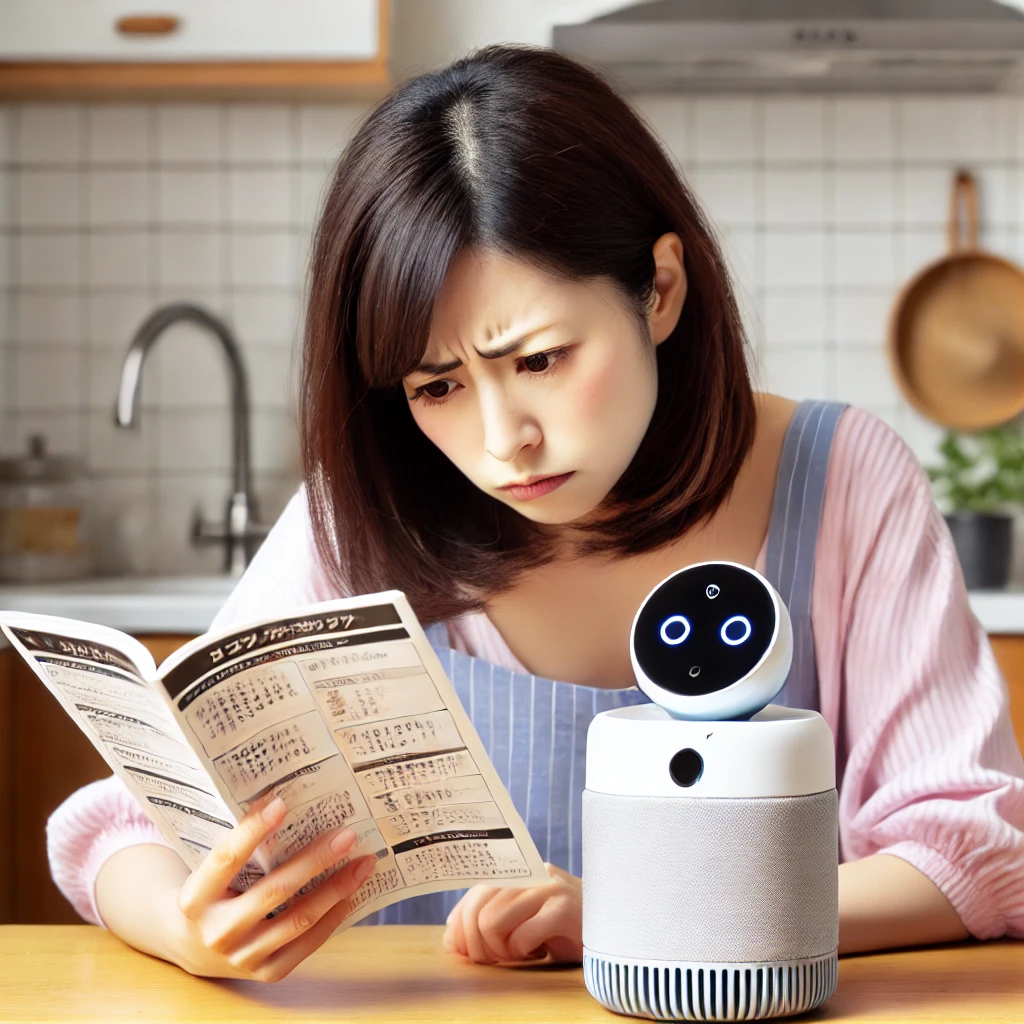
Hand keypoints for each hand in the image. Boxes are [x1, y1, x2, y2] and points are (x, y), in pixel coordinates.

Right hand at [168, 796, 375, 980]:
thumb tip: (287, 805)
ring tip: (362, 864)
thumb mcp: (211, 873)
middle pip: (274, 890)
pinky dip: (332, 918)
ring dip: (336, 889)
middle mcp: (217, 931)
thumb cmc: (212, 894)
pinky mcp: (266, 972)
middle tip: (347, 835)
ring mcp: (242, 957)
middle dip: (315, 860)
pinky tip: (351, 895)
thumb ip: (241, 849)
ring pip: (298, 919)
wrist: (193, 949)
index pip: (227, 858)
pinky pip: (306, 944)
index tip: (281, 802)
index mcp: (196, 897)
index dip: (253, 830)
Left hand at [442, 862, 582, 964]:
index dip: (460, 926)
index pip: (473, 893)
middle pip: (478, 909)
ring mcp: (548, 887)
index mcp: (518, 872)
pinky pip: (521, 937)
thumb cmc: (564, 929)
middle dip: (478, 945)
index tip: (466, 952)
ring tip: (518, 955)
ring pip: (493, 921)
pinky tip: (537, 953)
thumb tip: (451, 938)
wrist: (615, 928)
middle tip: (496, 959)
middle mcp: (530, 873)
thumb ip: (487, 922)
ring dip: (500, 950)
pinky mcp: (564, 908)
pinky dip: (521, 953)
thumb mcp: (521, 922)